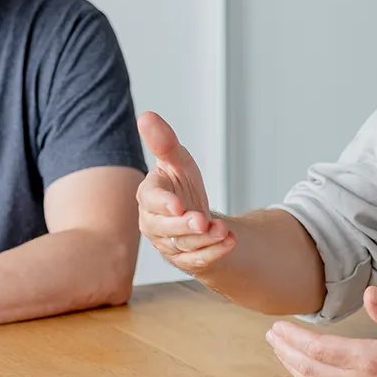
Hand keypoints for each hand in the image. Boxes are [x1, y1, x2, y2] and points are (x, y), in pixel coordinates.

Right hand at [137, 112, 235, 274]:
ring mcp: (168, 243)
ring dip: (205, 239)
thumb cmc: (181, 185)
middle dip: (184, 226)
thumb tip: (147, 116)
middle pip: (165, 228)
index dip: (164, 203)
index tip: (178, 204)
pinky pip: (197, 260)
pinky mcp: (184, 258)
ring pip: (183, 245)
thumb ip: (163, 142)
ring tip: (224, 231)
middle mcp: (153, 222)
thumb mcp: (178, 161)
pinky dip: (215, 252)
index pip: (151, 200)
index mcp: (149, 195)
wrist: (196, 215)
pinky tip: (230, 241)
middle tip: (202, 221)